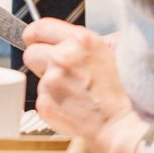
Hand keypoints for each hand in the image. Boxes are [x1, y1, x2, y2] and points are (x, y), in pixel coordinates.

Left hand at [22, 19, 148, 152]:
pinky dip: (53, 105)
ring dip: (51, 86)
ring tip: (76, 95)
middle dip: (42, 63)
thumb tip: (62, 37)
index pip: (39, 27)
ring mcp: (51, 81)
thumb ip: (82, 43)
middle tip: (63, 75)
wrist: (123, 125)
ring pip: (37, 79)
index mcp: (80, 40)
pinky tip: (72, 108)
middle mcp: (62, 57)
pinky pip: (41, 100)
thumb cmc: (123, 91)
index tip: (36, 42)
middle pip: (31, 53)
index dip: (35, 36)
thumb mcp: (109, 52)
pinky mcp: (45, 104)